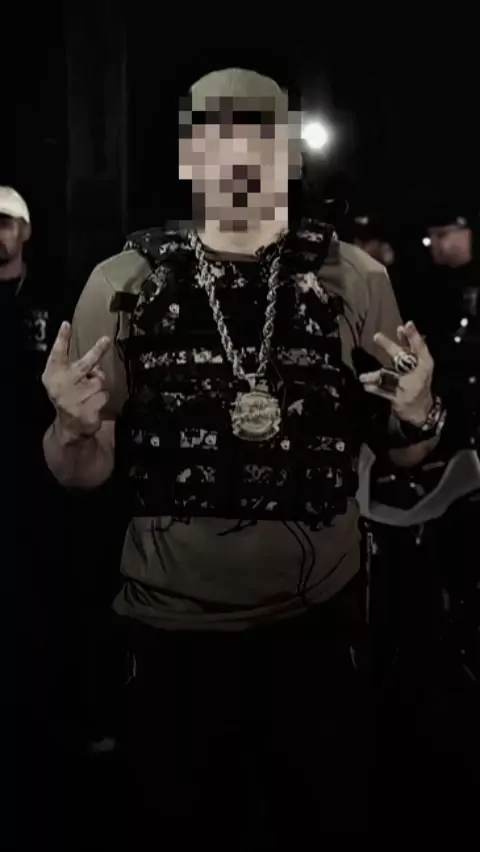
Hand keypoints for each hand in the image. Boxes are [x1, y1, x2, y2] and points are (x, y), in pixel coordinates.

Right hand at [42, 322, 110, 440]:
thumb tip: (97, 356)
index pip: (57, 354)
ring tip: (89, 394)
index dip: (62, 339)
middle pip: (84, 365)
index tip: (66, 325)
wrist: (69, 425)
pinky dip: (102, 399)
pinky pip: (104, 396)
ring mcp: (73, 401)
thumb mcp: (63, 378)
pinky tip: (92, 405)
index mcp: (53, 375)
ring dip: (99, 386)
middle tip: (106, 340)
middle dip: (96, 352)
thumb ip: (74, 365)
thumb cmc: (68, 394)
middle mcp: (61, 387)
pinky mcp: (86, 412)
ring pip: (99, 382)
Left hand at [359, 321, 433, 424]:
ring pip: (389, 377)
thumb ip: (410, 346)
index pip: (420, 347)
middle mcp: (418, 374)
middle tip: (376, 336)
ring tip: (362, 377)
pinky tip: (366, 386)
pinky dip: (374, 388)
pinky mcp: (399, 399)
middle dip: (389, 347)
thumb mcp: (419, 363)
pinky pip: (383, 392)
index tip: (405, 325)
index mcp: (425, 363)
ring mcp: (409, 387)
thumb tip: (402, 327)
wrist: (421, 409)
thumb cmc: (418, 380)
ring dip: (374, 376)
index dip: (413, 336)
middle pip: (403, 358)